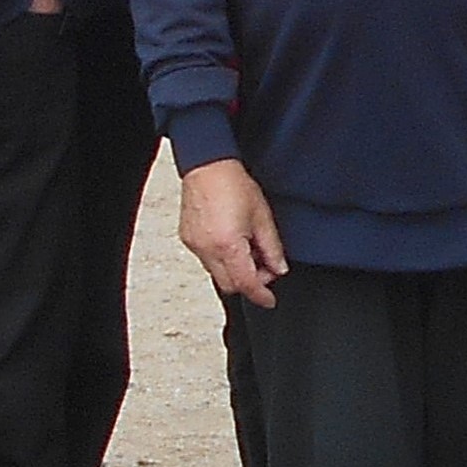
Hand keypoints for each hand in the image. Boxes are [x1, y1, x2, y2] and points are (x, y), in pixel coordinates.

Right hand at [179, 159, 289, 305]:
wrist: (207, 166)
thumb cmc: (232, 184)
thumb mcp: (262, 217)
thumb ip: (272, 248)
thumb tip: (278, 268)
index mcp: (228, 245)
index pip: (246, 283)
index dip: (260, 295)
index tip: (269, 300)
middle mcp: (207, 250)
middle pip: (230, 284)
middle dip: (249, 281)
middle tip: (264, 265)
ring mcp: (194, 245)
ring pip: (217, 273)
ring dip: (235, 269)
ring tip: (247, 247)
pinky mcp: (187, 239)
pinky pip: (206, 260)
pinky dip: (221, 258)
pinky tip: (231, 241)